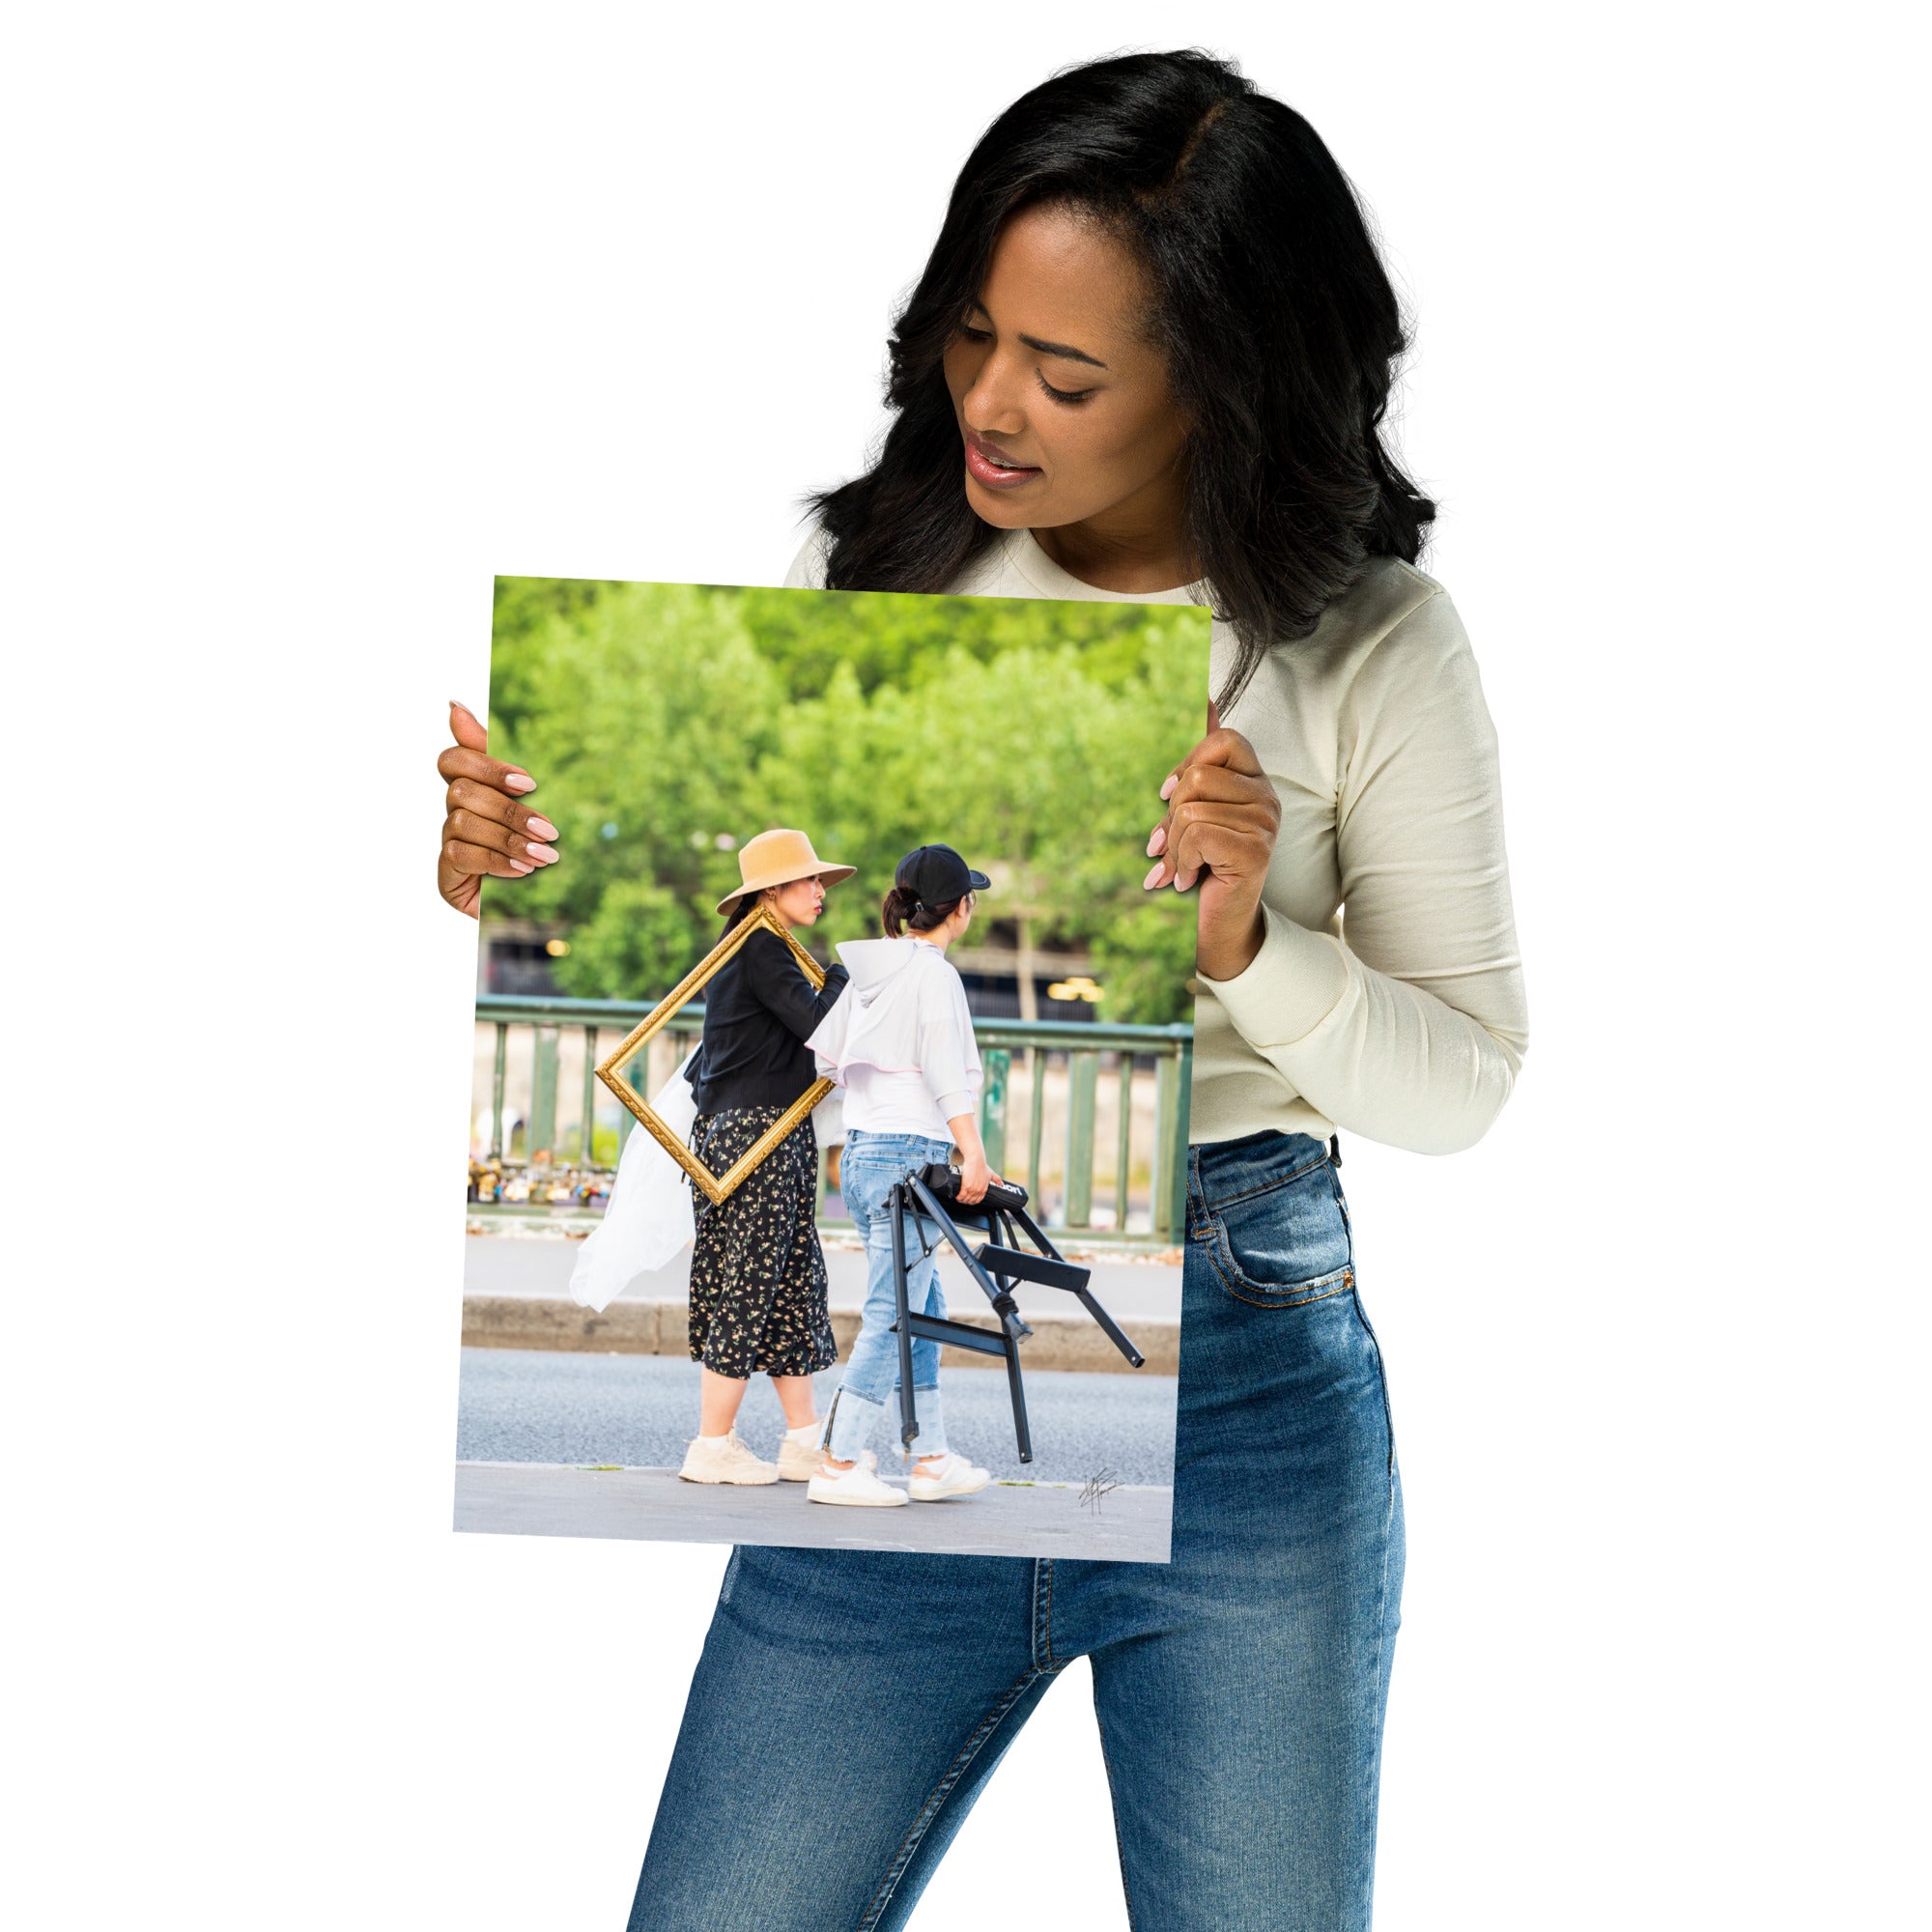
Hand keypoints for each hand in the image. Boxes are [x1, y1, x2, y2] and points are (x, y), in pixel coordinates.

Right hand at [436, 700, 559, 918]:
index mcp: (473, 791)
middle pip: (462, 791)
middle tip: (550, 830)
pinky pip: (461, 855)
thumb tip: (453, 704)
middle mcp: (454, 814)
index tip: (529, 783)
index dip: (487, 765)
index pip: (453, 760)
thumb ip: (504, 764)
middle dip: (510, 810)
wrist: (533, 907)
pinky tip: (523, 871)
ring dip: (509, 839)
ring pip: (463, 822)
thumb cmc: (534, 850)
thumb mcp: (531, 806)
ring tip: (545, 856)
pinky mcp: (446, 875)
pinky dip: (497, 861)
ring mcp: (448, 844)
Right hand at [957, 1150, 995, 1204]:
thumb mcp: (991, 1174)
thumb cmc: (982, 1165)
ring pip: (966, 1199)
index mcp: (984, 1189)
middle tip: (962, 1199)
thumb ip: (996, 1179)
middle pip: (971, 1201)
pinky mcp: (966, 1186)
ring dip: (961, 1200)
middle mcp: (979, 1190)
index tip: (969, 1200)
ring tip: (958, 1198)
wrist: (975, 1159)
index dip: (973, 1201)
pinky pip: (961, 1195)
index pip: (978, 1200)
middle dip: (966, 1201)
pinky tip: (956, 1196)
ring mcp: (972, 1189)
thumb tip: (1002, 1184)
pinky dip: (958, 1197)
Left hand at [1142, 700, 1280, 980]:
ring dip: (1174, 846)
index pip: (1224, 739)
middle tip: (1172, 845)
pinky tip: (1188, 879)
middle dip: (1171, 815)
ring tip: (1182, 867)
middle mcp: (1267, 798)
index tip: (1169, 796)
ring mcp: (1265, 824)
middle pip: (1198, 778)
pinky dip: (1180, 861)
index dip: (1188, 764)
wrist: (1221, 924)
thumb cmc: (1204, 866)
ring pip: (1191, 810)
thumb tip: (1209, 699)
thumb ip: (1199, 768)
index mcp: (1255, 782)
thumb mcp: (1194, 813)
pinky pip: (1197, 835)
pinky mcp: (1255, 850)